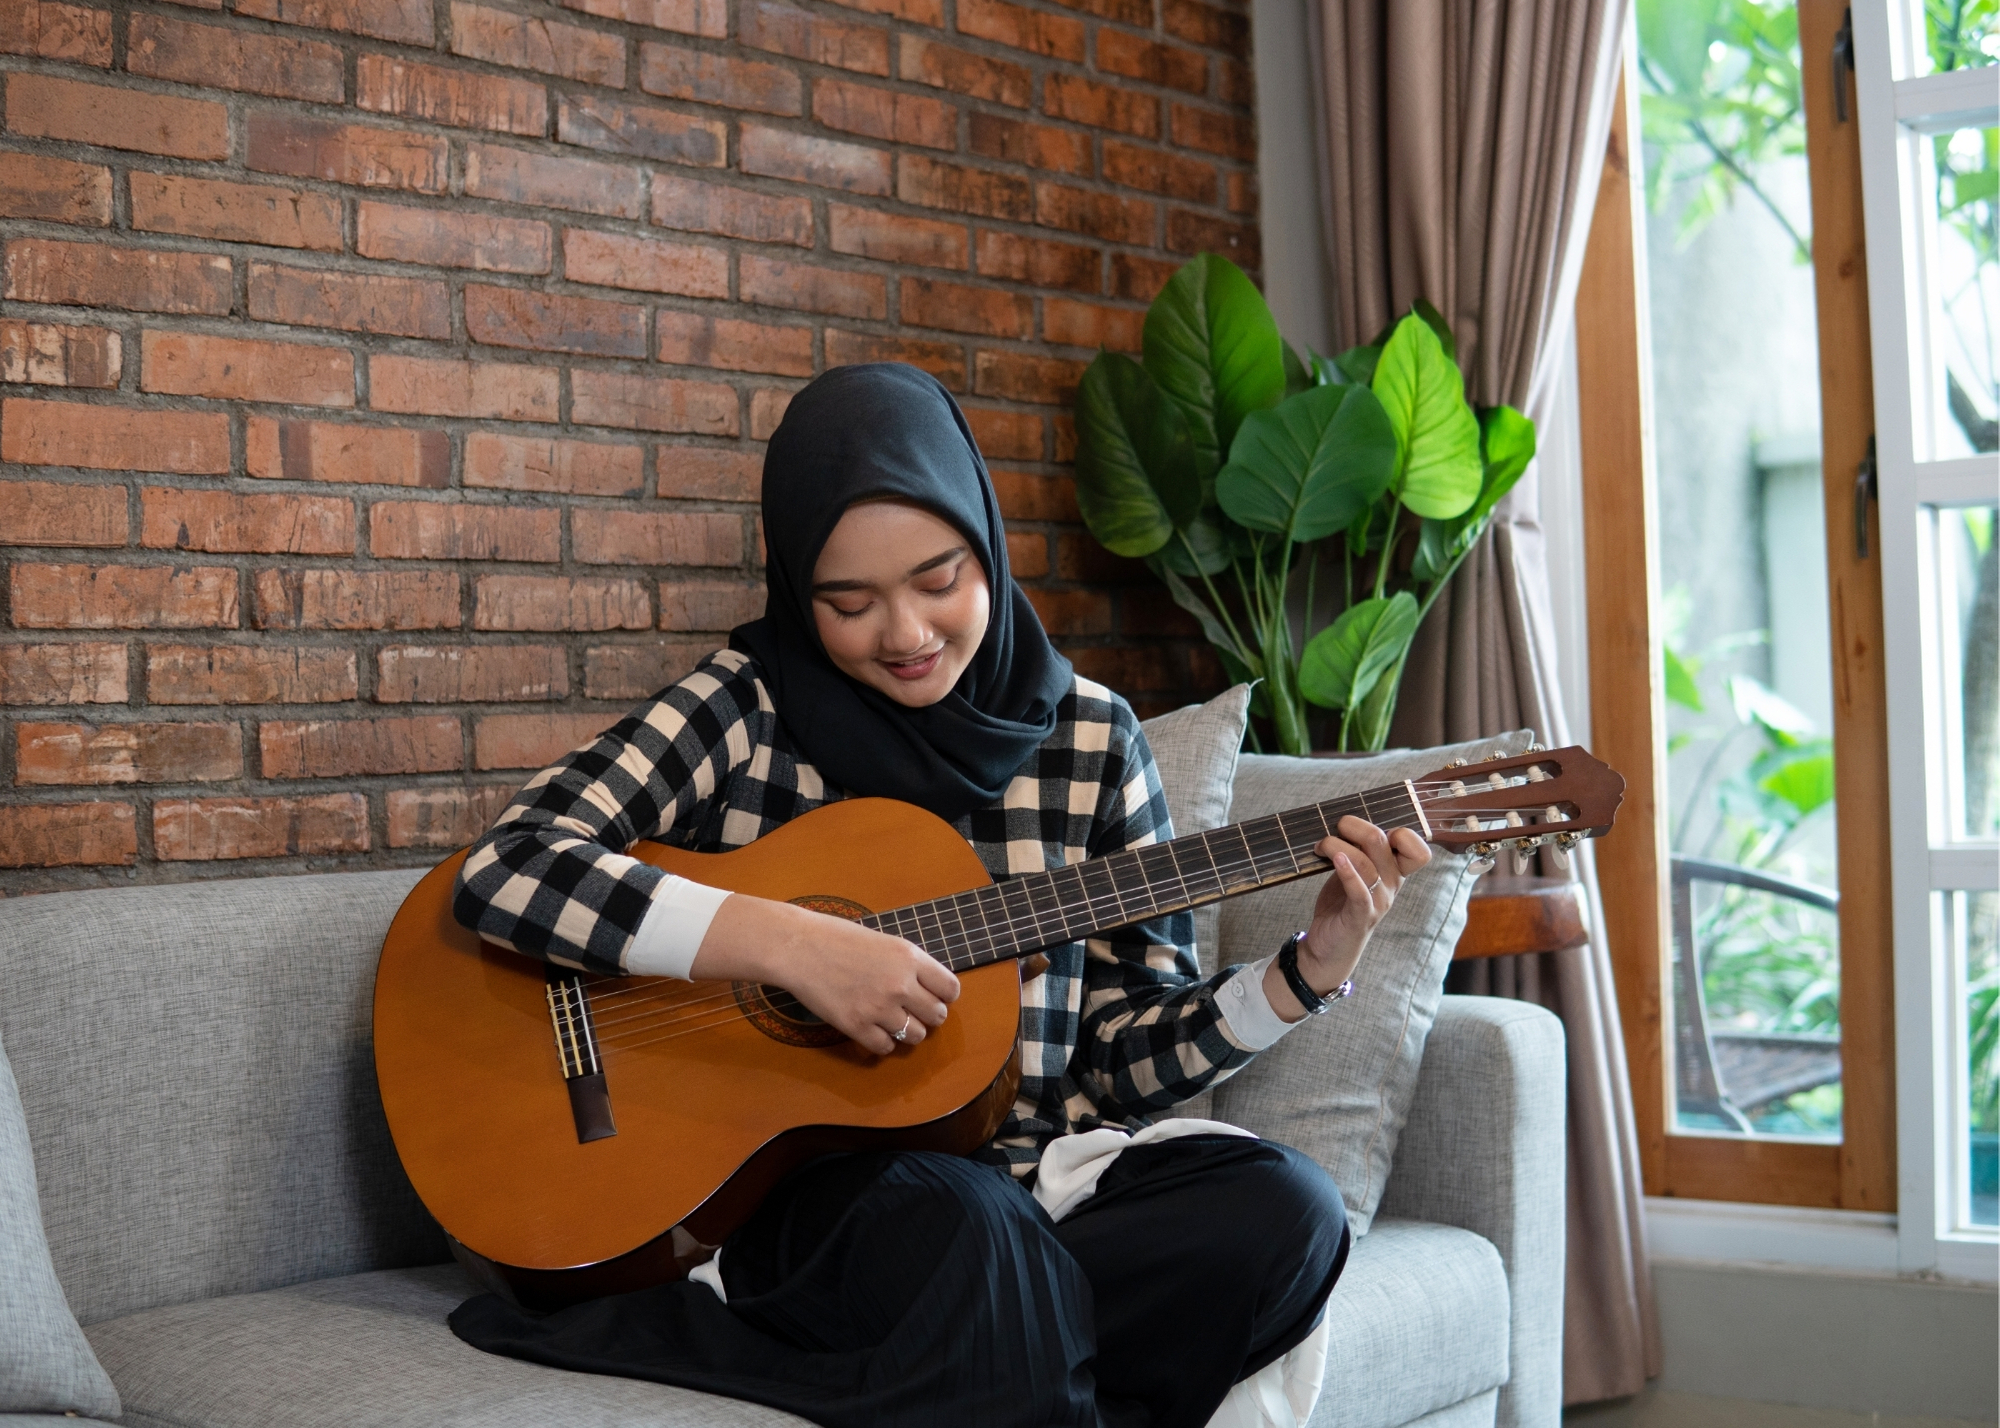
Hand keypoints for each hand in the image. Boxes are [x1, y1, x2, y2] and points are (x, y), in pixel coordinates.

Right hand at [691, 894, 959, 1054]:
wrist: (799, 948)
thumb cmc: (837, 939)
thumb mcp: (885, 942)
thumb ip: (909, 965)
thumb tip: (930, 988)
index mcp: (909, 957)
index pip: (951, 989)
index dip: (944, 995)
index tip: (934, 996)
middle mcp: (899, 984)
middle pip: (937, 1016)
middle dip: (927, 1015)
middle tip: (911, 1009)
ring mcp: (878, 1008)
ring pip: (915, 1035)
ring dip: (907, 1030)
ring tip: (892, 1020)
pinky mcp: (856, 1026)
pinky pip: (885, 1047)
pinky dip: (882, 1041)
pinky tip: (872, 1028)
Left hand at [1264, 815, 1430, 1022]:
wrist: (1327, 946)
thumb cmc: (1341, 904)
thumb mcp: (1353, 872)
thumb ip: (1357, 850)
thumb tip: (1342, 819)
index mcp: (1394, 872)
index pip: (1419, 850)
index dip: (1403, 833)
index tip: (1370, 828)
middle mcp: (1392, 885)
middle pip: (1383, 842)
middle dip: (1354, 826)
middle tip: (1334, 828)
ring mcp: (1378, 902)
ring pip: (1366, 862)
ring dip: (1337, 846)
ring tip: (1320, 846)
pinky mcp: (1360, 916)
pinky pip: (1360, 890)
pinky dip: (1347, 872)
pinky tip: (1335, 860)